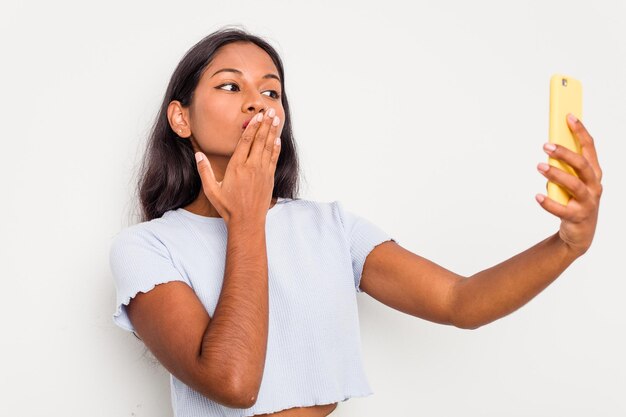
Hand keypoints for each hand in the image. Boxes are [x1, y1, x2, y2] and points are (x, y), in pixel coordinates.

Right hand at [194, 108, 281, 225]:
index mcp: (237, 167)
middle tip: (269, 111)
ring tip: (275, 119)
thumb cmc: (228, 207)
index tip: (256, 116)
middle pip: (259, 141)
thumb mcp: (212, 190)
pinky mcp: (269, 178)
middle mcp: (251, 167)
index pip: (245, 142)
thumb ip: (205, 172)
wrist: (247, 222)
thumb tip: (198, 155)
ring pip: (268, 147)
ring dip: (272, 132)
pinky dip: (276, 148)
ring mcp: (262, 172)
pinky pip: (274, 159)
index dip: (252, 127)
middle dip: (265, 124)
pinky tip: (277, 139)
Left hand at [536, 114, 602, 256]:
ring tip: (539, 167)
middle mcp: (594, 185)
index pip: (589, 148)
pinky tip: (537, 196)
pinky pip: (561, 210)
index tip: (568, 116)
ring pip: (574, 185)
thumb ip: (566, 165)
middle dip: (565, 153)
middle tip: (545, 145)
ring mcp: (587, 202)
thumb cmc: (575, 200)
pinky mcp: (576, 217)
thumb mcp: (574, 180)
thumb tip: (550, 146)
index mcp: (594, 173)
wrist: (580, 232)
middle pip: (582, 165)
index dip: (580, 131)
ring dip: (556, 174)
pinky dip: (548, 203)